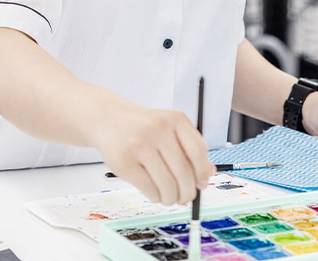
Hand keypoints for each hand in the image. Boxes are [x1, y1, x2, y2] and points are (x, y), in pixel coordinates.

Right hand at [91, 102, 213, 205]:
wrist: (109, 120)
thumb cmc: (145, 128)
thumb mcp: (171, 129)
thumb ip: (190, 148)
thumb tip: (208, 175)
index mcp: (176, 119)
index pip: (198, 151)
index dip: (202, 173)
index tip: (201, 184)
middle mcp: (158, 128)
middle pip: (183, 171)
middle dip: (188, 191)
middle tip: (186, 198)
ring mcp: (139, 144)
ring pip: (167, 183)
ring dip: (172, 198)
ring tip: (170, 198)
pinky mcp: (123, 161)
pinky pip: (148, 188)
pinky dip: (156, 197)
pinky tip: (156, 194)